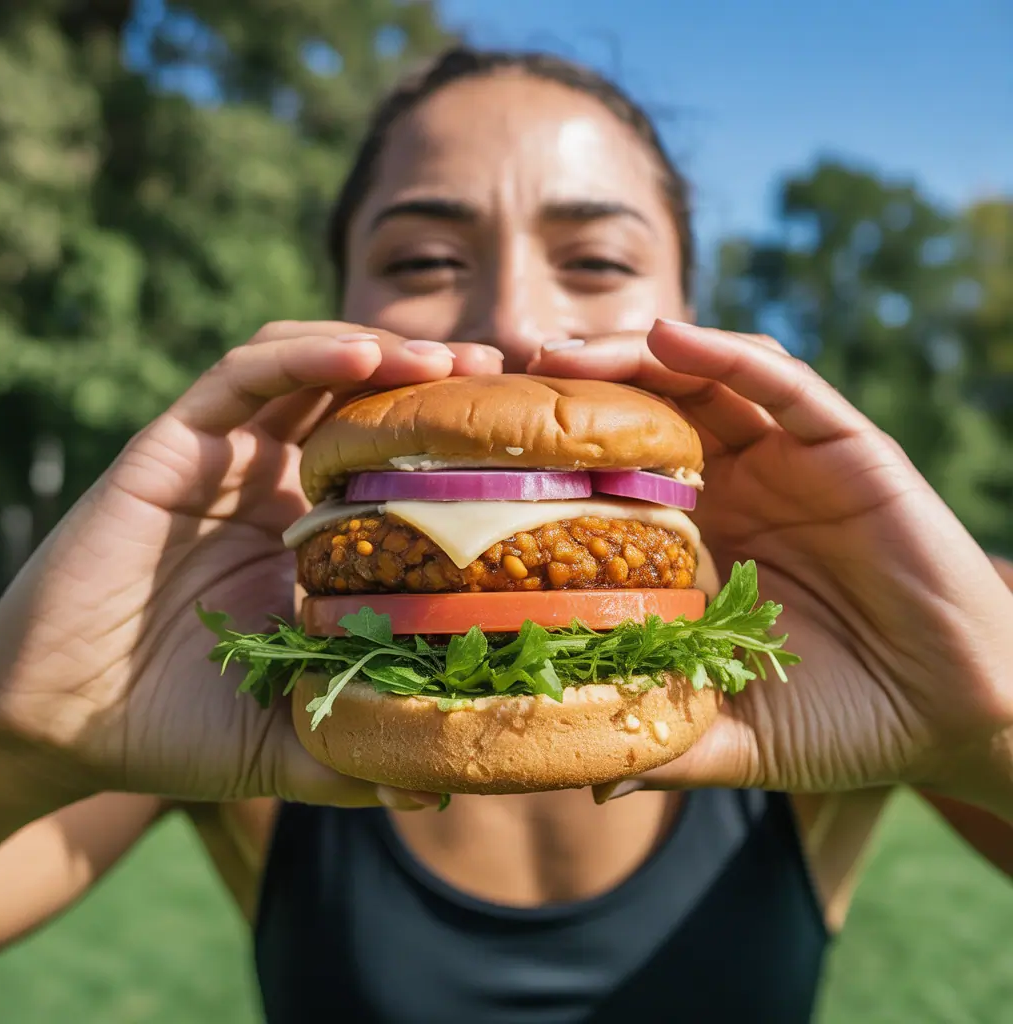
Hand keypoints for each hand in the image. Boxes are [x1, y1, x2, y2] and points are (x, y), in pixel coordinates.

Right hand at [0, 323, 502, 826]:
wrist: (63, 725)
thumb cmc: (177, 729)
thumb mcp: (290, 742)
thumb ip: (358, 749)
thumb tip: (439, 785)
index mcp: (312, 543)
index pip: (392, 467)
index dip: (452, 446)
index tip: (520, 443)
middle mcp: (275, 489)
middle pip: (363, 404)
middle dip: (432, 383)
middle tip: (500, 379)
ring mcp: (226, 462)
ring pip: (310, 372)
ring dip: (381, 352)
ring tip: (446, 362)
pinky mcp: (171, 447)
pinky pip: (241, 378)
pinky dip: (303, 358)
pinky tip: (364, 358)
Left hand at [529, 323, 1012, 813]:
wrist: (954, 712)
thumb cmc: (839, 720)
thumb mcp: (730, 734)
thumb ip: (657, 740)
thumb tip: (576, 775)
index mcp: (690, 543)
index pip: (605, 478)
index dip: (542, 456)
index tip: (468, 449)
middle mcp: (729, 488)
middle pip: (637, 415)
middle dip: (568, 392)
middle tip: (497, 379)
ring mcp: (785, 459)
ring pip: (697, 382)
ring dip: (627, 357)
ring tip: (560, 354)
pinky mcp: (846, 445)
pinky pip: (783, 385)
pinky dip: (727, 356)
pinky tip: (670, 339)